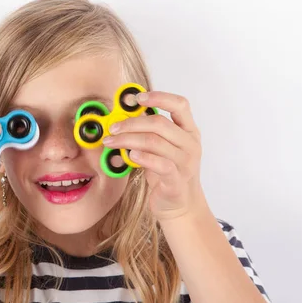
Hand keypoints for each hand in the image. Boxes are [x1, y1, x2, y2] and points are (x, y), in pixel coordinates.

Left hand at [102, 91, 206, 221]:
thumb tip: (121, 118)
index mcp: (189, 131)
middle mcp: (190, 144)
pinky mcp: (176, 180)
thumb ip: (148, 133)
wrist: (180, 205)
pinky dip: (142, 157)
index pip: (180, 105)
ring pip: (155, 142)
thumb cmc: (167, 173)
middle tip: (112, 128)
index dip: (159, 97)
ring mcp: (186, 162)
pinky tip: (130, 156)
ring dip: (128, 140)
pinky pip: (160, 164)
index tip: (137, 98)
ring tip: (111, 142)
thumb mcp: (161, 149)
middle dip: (131, 123)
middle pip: (159, 124)